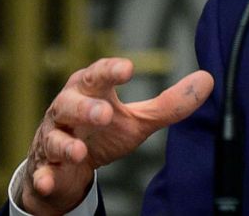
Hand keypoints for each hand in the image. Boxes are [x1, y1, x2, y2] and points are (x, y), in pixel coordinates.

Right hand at [20, 57, 213, 214]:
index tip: (128, 69)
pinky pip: (42, 171)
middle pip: (71, 102)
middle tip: (105, 113)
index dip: (111, 70)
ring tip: (79, 151)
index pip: (98, 74)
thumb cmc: (102, 133)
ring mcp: (53, 138)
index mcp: (90, 90)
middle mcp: (67, 109)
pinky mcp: (45, 166)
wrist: (67, 167)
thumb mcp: (138, 119)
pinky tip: (48, 180)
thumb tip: (206, 80)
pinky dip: (44, 175)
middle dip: (86, 107)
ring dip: (66, 143)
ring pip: (54, 136)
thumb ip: (169, 103)